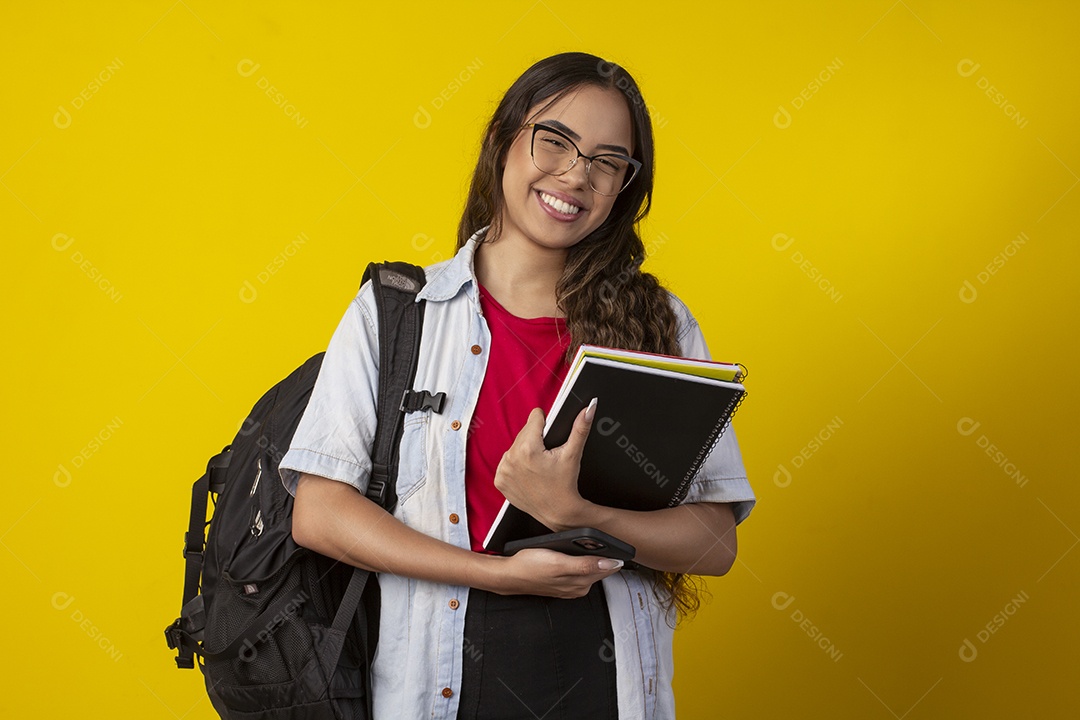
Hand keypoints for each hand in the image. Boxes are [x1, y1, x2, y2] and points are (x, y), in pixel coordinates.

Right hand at [487, 548, 623, 597]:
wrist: (510, 574)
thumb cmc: (530, 566)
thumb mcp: (559, 563)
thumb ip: (586, 565)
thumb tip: (610, 564)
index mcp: (581, 583)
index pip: (608, 568)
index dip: (615, 554)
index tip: (619, 543)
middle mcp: (578, 587)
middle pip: (601, 569)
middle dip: (606, 555)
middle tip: (609, 538)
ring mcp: (571, 586)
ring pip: (591, 569)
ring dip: (595, 557)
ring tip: (596, 543)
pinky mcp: (563, 583)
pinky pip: (580, 571)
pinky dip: (583, 561)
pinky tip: (578, 552)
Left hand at [493, 399, 597, 530]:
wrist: (558, 512)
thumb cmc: (565, 485)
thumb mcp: (573, 454)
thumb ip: (580, 428)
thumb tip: (589, 408)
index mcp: (528, 449)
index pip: (534, 417)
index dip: (545, 423)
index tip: (549, 436)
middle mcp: (512, 458)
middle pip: (524, 432)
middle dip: (535, 439)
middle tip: (546, 455)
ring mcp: (503, 471)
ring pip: (515, 446)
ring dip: (525, 451)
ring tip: (538, 464)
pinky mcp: (499, 480)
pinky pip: (506, 462)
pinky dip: (516, 465)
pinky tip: (528, 472)